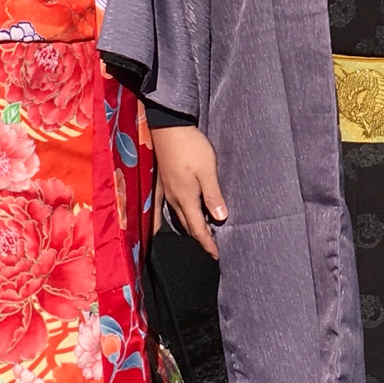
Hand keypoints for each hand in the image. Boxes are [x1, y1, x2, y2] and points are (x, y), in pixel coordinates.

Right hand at [151, 124, 225, 258]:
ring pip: (177, 217)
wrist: (168, 127)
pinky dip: (173, 217)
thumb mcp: (207, 171)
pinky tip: (173, 218)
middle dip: (198, 238)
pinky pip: (166, 207)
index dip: (207, 244)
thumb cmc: (191, 147)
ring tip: (199, 233)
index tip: (216, 255)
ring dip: (188, 227)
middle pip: (187, 226)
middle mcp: (174, 200)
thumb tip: (220, 219)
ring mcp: (166, 191)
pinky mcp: (163, 182)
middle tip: (211, 246)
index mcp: (186, 199)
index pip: (198, 229)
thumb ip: (213, 196)